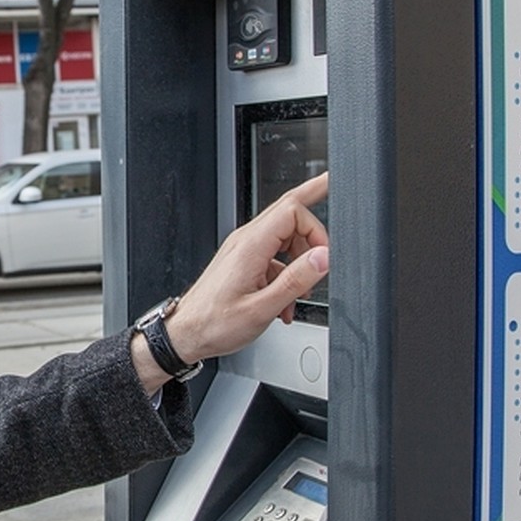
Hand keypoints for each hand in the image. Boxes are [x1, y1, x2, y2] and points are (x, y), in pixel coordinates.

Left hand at [131, 174, 328, 392]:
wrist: (187, 333)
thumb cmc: (214, 324)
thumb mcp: (262, 309)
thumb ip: (296, 281)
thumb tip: (323, 257)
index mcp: (250, 246)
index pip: (292, 210)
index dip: (315, 228)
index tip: (325, 255)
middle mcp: (245, 241)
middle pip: (287, 210)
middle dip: (312, 207)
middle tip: (333, 188)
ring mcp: (243, 249)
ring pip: (284, 236)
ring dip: (301, 260)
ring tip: (300, 292)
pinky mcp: (243, 261)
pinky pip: (274, 256)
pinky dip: (286, 274)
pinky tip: (285, 302)